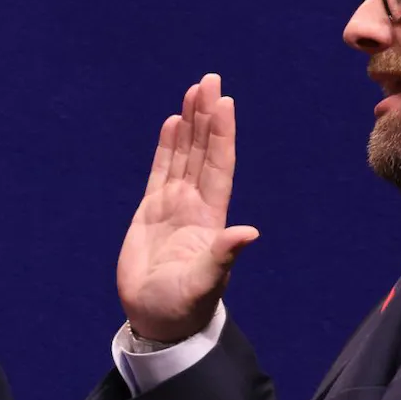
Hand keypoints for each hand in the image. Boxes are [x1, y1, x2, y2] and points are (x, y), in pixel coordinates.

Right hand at [118, 74, 259, 343]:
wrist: (157, 320)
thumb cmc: (183, 307)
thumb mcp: (205, 283)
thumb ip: (223, 256)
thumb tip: (249, 233)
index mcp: (211, 217)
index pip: (218, 165)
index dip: (221, 134)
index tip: (224, 102)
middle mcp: (195, 204)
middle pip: (202, 150)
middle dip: (206, 116)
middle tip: (209, 79)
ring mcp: (173, 206)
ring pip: (183, 154)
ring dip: (189, 123)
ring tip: (194, 90)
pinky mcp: (151, 212)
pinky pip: (160, 170)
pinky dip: (167, 146)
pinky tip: (173, 122)